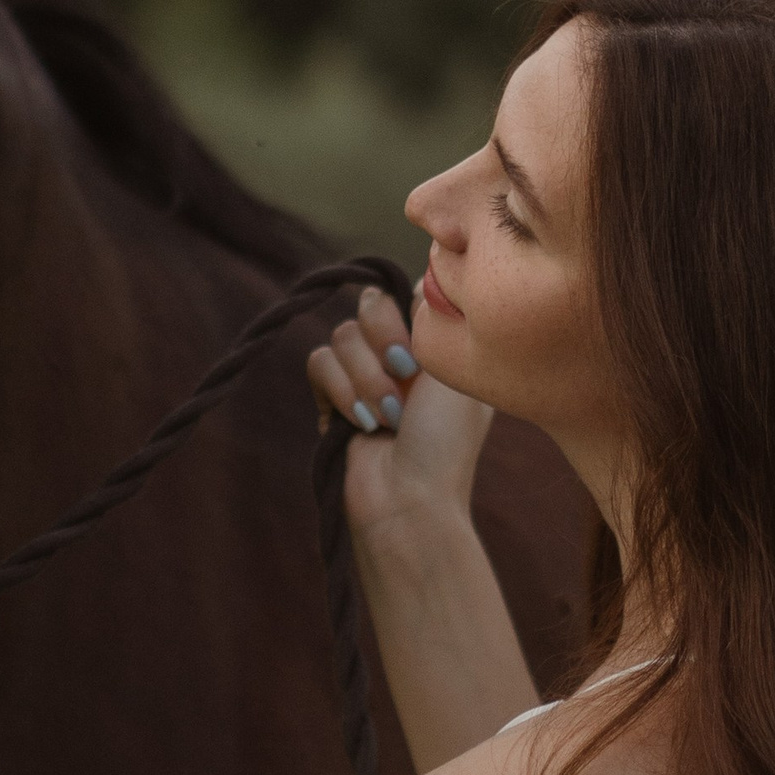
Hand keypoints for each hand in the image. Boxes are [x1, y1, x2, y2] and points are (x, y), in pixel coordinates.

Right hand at [305, 284, 492, 538]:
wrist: (409, 499)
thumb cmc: (444, 442)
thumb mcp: (456, 371)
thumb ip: (437, 318)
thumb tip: (421, 275)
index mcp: (435, 347)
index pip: (408, 292)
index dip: (408, 311)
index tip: (423, 345)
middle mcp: (400, 356)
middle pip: (370, 303)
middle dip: (384, 338)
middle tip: (405, 373)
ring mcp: (364, 377)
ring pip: (342, 335)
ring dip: (366, 377)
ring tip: (388, 416)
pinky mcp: (332, 398)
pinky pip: (318, 363)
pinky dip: (341, 390)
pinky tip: (363, 423)